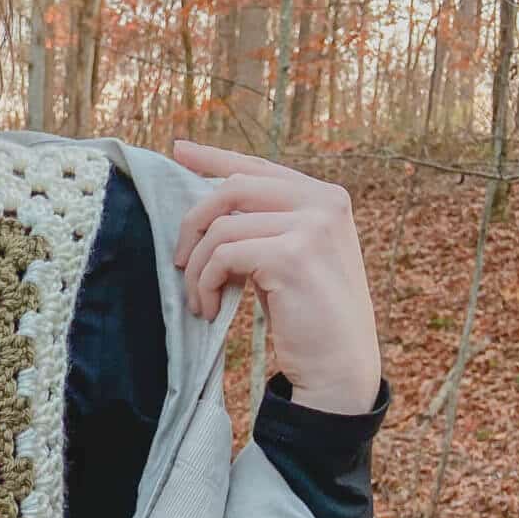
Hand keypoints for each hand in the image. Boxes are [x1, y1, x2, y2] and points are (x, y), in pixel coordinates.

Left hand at [169, 139, 381, 414]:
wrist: (339, 366)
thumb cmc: (310, 319)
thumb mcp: (290, 261)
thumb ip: (265, 230)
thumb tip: (210, 216)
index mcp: (323, 197)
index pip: (257, 167)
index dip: (213, 158)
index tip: (178, 151)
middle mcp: (322, 202)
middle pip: (231, 189)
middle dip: (192, 225)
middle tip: (179, 264)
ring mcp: (311, 226)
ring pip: (221, 229)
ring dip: (196, 270)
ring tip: (199, 301)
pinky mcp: (293, 256)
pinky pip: (224, 256)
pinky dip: (206, 284)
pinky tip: (210, 309)